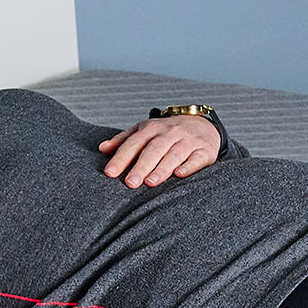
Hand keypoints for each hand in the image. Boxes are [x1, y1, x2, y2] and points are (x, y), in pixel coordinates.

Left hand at [98, 114, 219, 187]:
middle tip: (130, 183)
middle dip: (141, 166)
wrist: (203, 124)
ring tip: (150, 182)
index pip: (134, 144)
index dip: (121, 158)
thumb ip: (123, 140)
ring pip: (174, 154)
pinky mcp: (205, 150)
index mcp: (152, 129)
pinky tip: (180, 174)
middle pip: (153, 150)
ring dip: (162, 168)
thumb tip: (102, 148)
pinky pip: (197, 158)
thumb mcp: (145, 131)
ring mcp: (188, 141)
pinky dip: (189, 166)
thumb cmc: (167, 132)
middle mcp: (170, 133)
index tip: (109, 173)